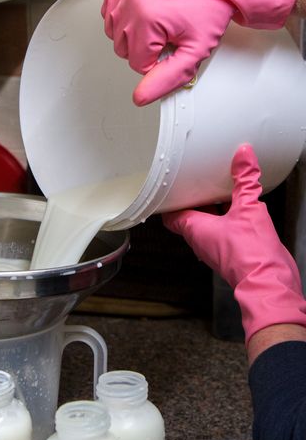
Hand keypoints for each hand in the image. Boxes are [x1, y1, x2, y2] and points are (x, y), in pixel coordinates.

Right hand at [102, 0, 297, 105]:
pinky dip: (125, 20)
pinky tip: (146, 14)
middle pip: (123, 50)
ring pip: (115, 35)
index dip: (158, 61)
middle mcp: (132, 0)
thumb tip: (141, 96)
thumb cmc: (208, 8)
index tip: (174, 46)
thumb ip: (168, 77)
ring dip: (134, 36)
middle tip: (169, 33)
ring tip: (159, 22)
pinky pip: (110, 15)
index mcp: (147, 17)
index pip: (137, 64)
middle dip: (146, 48)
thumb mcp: (196, 51)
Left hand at [162, 144, 305, 344]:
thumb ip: (245, 180)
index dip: (169, 199)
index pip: (171, 214)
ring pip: (209, 223)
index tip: (171, 185)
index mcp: (195, 229)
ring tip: (219, 187)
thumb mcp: (249, 207)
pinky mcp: (233, 251)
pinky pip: (225, 229)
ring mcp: (217, 247)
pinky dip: (229, 216)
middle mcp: (202, 241)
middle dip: (194, 199)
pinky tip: (241, 205)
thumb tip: (243, 156)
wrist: (269, 282)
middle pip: (190, 216)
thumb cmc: (251, 256)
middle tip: (198, 180)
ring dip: (213, 207)